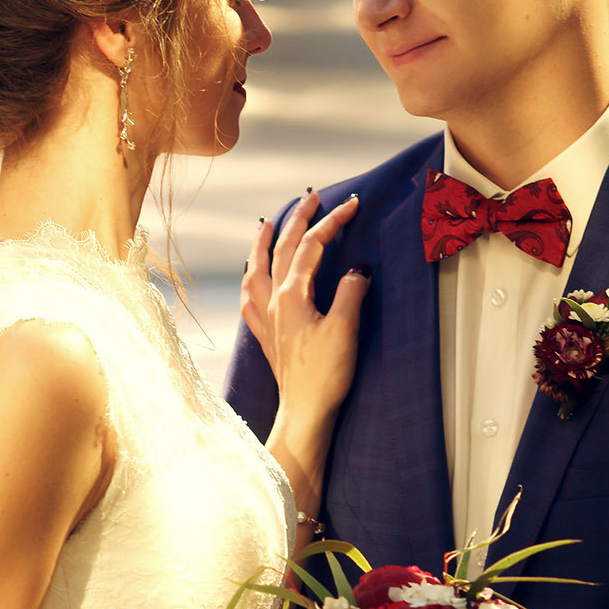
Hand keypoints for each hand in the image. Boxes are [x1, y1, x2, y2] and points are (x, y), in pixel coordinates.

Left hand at [241, 190, 369, 450]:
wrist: (304, 411)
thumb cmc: (325, 374)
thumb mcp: (345, 329)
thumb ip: (350, 292)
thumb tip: (357, 270)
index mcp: (292, 295)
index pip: (312, 247)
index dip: (332, 222)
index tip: (352, 205)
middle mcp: (273, 302)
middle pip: (282, 249)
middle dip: (298, 219)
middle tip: (312, 197)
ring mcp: (266, 318)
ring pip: (257, 269)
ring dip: (264, 243)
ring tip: (267, 224)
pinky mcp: (266, 335)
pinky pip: (250, 297)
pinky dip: (252, 278)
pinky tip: (251, 276)